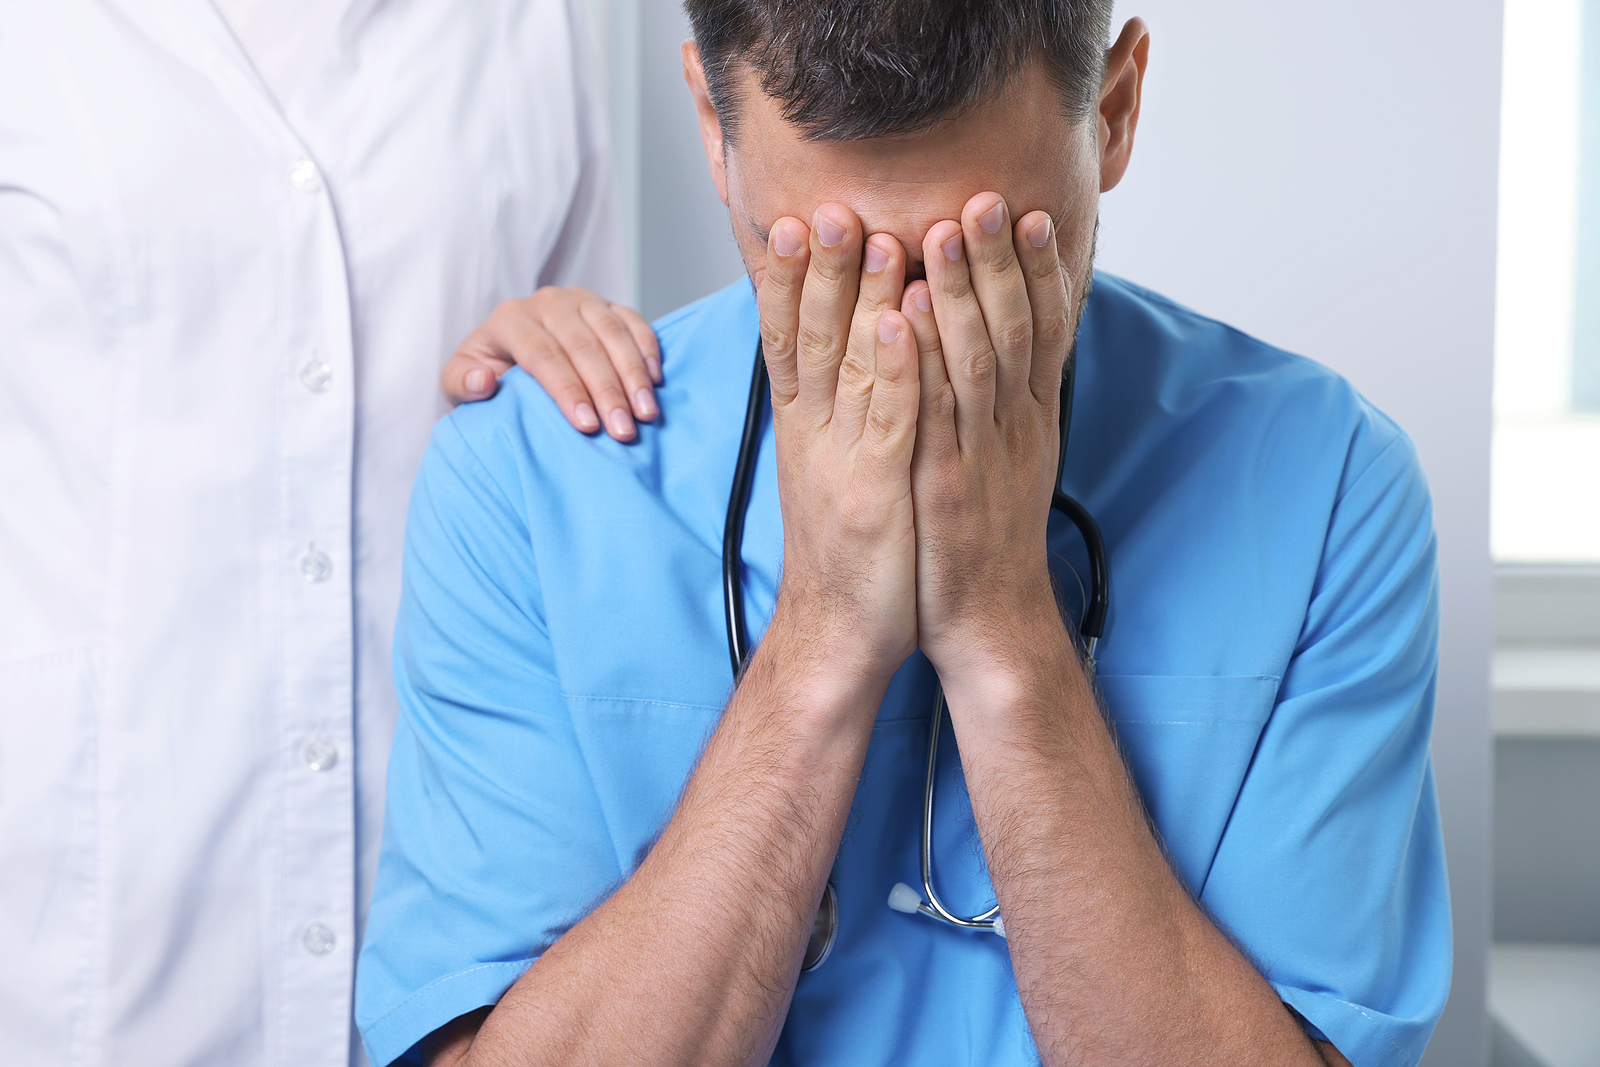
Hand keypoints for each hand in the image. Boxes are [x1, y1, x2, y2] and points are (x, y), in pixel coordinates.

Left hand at [442, 286, 661, 440]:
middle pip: (583, 347)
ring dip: (633, 374)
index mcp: (511, 319)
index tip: (587, 426)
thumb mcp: (456, 383)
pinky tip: (656, 380)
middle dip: (607, 391)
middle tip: (624, 431)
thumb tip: (484, 381)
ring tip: (647, 412)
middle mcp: (547, 303)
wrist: (507, 352)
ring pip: (613, 332)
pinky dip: (647, 348)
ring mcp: (580, 300)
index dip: (568, 391)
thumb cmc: (487, 375)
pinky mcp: (606, 304)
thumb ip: (461, 384)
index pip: (544, 355)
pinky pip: (633, 320)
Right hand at [757, 205, 921, 688]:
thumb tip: (846, 349)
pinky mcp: (878, 492)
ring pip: (850, 367)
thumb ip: (836, 407)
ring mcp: (845, 461)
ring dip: (860, 301)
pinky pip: (888, 421)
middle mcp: (815, 434)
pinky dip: (894, 370)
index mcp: (805, 424)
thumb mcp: (832, 465)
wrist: (841, 630)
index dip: (788, 279)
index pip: (788, 336)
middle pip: (813, 336)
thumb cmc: (848, 543)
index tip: (792, 218)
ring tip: (873, 237)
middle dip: (820, 268)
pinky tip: (904, 324)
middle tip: (828, 204)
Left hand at [900, 192, 1074, 690]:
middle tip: (986, 196)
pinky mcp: (943, 484)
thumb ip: (1015, 398)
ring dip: (960, 292)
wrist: (986, 619)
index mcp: (1032, 417)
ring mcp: (979, 455)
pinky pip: (931, 412)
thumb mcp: (1016, 459)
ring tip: (944, 231)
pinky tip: (901, 315)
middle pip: (1013, 329)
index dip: (1041, 270)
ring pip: (975, 360)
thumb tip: (1015, 341)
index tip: (1032, 212)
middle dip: (998, 260)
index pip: (1045, 330)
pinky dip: (919, 359)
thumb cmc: (988, 534)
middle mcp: (1014, 427)